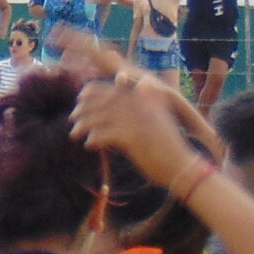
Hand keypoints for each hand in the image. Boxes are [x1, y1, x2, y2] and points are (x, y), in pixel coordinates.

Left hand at [66, 52, 212, 179]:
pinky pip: (103, 134)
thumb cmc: (164, 147)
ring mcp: (137, 119)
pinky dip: (92, 139)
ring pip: (99, 117)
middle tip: (73, 118)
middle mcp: (141, 104)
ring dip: (83, 125)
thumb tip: (105, 109)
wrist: (181, 165)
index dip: (92, 91)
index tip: (79, 98)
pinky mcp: (133, 137)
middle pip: (102, 100)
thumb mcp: (152, 122)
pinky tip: (89, 145)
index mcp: (146, 97)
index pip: (112, 87)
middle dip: (84, 108)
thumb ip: (132, 111)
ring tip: (75, 134)